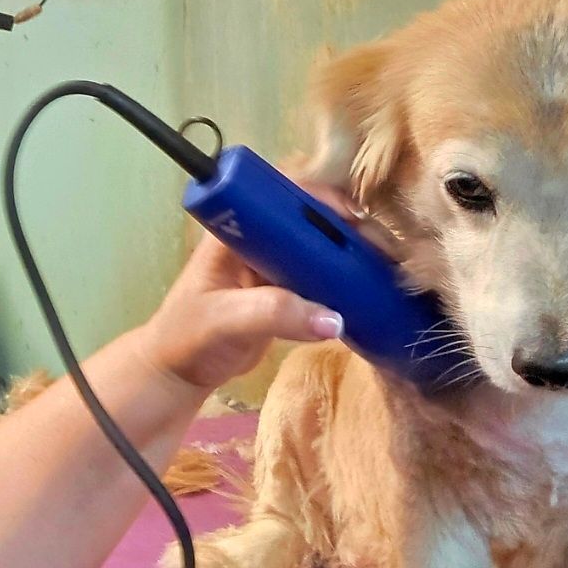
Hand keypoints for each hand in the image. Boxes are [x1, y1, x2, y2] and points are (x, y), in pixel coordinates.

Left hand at [137, 178, 397, 392]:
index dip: (317, 197)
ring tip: (389, 265)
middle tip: (384, 245)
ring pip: (319, 247)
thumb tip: (334, 319)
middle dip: (347, 225)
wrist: (178, 373)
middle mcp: (256, 240)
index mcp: (234, 231)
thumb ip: (274, 315)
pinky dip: (345, 281)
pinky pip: (321, 278)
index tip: (352, 216)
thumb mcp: (226, 321)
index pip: (279, 194)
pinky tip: (373, 288)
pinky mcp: (285, 292)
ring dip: (352, 253)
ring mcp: (272, 265)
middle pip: (308, 217)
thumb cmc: (188, 338)